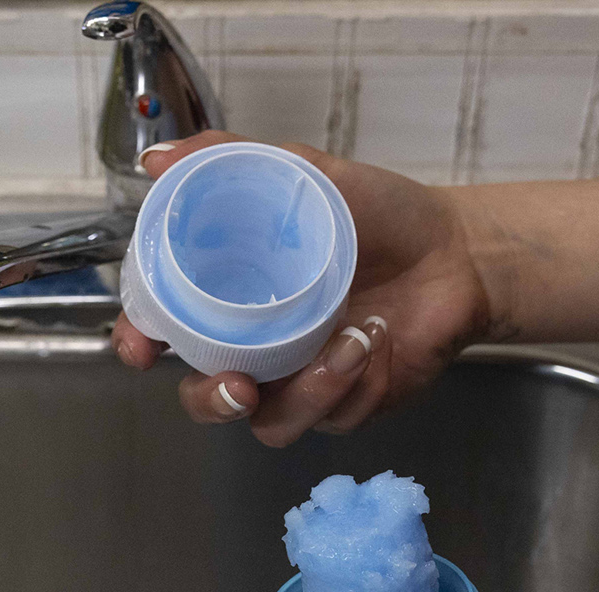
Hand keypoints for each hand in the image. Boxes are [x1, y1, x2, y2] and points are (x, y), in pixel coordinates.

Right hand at [112, 132, 492, 446]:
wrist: (459, 251)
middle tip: (240, 386)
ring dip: (309, 390)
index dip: (140, 344)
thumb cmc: (383, 215)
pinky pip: (334, 417)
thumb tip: (158, 160)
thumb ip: (233, 160)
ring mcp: (302, 382)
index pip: (167, 331)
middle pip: (208, 399)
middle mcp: (259, 347)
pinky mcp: (348, 405)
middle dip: (215, 402)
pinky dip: (357, 382)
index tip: (141, 348)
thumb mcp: (309, 174)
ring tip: (353, 338)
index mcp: (234, 297)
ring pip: (273, 423)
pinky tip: (380, 339)